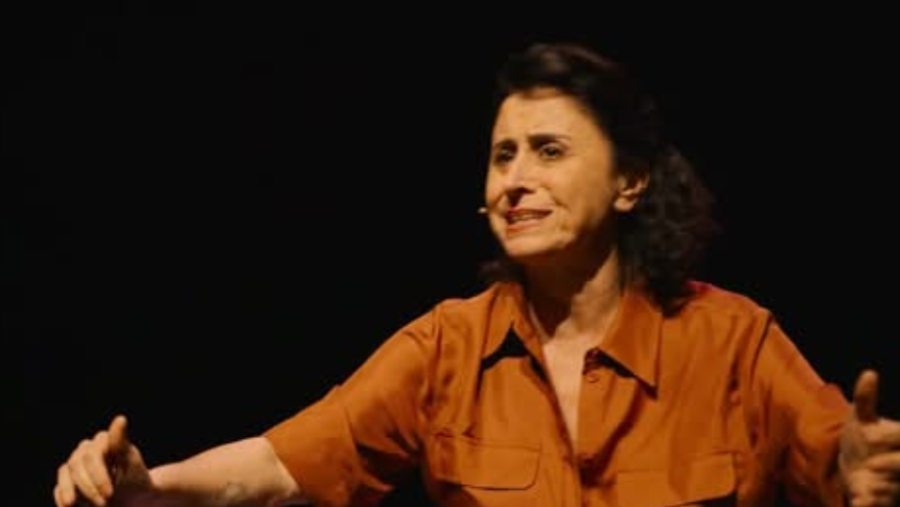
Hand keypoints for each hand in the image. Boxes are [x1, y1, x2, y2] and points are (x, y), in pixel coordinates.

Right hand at [54, 415, 152, 506]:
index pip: (93, 456)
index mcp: (103, 440)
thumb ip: (120, 443)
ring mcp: (74, 463)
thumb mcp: (130, 462)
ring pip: (66, 474)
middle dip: (90, 487)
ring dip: (77, 493)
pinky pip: (59, 487)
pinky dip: (63, 498)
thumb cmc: (134, 477)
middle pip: (78, 466)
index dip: (99, 476)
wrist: (132, 497)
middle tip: (105, 503)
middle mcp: (86, 449)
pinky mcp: (67, 479)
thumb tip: (120, 418)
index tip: (109, 493)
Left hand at [840, 370, 899, 506]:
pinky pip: (878, 504)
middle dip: (890, 467)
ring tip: (864, 493)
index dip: (888, 439)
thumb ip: (865, 399)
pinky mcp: (883, 501)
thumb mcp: (861, 419)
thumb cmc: (865, 441)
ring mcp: (894, 485)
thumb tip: (869, 373)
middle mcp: (899, 464)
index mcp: (899, 442)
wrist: (858, 468)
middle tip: (870, 466)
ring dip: (880, 492)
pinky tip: (860, 504)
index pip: (899, 437)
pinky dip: (869, 505)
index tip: (870, 438)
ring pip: (893, 490)